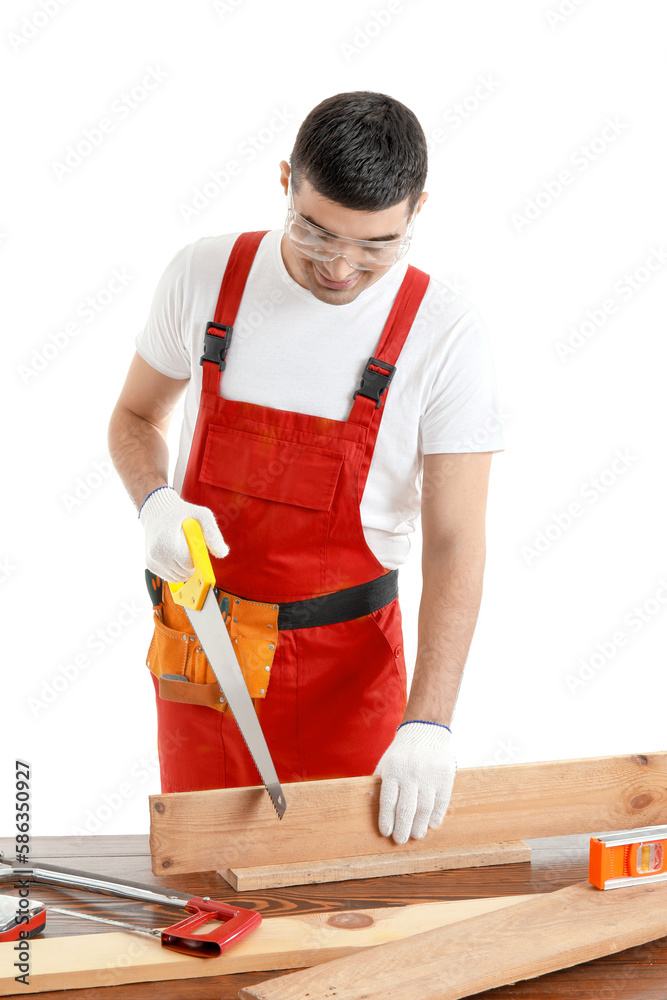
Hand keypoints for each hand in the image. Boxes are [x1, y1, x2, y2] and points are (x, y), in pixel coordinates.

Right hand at [139, 486, 228, 581]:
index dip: (197, 557)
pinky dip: (177, 569)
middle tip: (190, 545)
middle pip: (184, 573)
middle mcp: (157, 555)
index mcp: (167, 544)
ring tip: (182, 548)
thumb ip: (213, 534)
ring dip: (185, 568)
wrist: (157, 511)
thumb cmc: (181, 512)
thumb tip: (223, 553)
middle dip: (192, 563)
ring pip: (178, 577)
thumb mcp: (202, 515)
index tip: (196, 546)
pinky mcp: (151, 566)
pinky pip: (171, 576)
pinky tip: (177, 554)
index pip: (189, 565)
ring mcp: (153, 562)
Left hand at [374, 721, 456, 844]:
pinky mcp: (445, 776)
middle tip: (400, 840)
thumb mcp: (387, 763)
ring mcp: (429, 775)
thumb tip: (371, 805)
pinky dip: (436, 816)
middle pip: (406, 809)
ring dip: (419, 826)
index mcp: (393, 770)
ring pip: (424, 808)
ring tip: (416, 835)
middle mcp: (411, 773)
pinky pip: (441, 802)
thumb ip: (380, 782)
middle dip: (403, 828)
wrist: (426, 731)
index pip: (388, 801)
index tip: (386, 833)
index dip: (387, 820)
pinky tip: (431, 824)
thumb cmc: (402, 752)